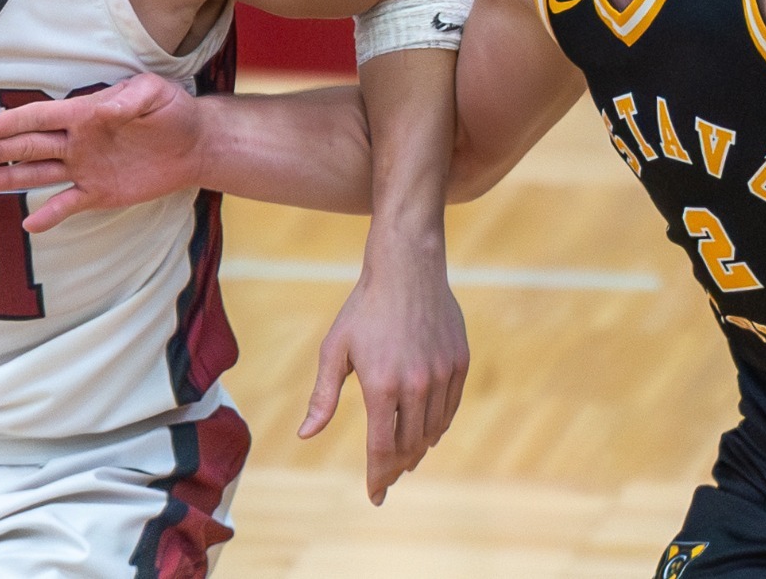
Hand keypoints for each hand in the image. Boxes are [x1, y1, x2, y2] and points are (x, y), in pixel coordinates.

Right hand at [0, 73, 204, 231]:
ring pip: (38, 174)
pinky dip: (49, 215)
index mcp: (86, 113)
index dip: (14, 122)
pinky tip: (28, 225)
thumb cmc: (173, 110)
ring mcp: (84, 168)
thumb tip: (105, 108)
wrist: (194, 144)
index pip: (42, 117)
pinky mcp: (98, 192)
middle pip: (30, 146)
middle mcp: (77, 141)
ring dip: (7, 178)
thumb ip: (131, 99)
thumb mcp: (155, 94)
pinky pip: (67, 204)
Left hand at [300, 248, 467, 504]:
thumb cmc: (363, 309)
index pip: (381, 447)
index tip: (374, 496)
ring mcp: (442, 375)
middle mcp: (417, 385)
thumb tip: (306, 435)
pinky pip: (449, 409)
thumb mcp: (335, 350)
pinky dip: (437, 427)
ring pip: (432, 431)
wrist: (407, 269)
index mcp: (382, 385)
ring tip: (403, 460)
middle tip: (385, 481)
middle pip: (409, 445)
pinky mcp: (459, 363)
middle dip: (396, 468)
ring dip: (417, 451)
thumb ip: (323, 397)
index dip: (377, 476)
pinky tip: (425, 432)